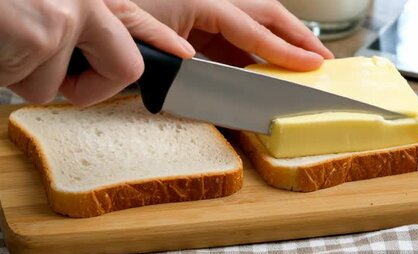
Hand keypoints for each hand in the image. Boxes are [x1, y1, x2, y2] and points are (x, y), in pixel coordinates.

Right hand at [0, 0, 193, 104]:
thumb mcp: (30, 11)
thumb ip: (65, 32)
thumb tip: (74, 62)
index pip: (135, 21)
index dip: (160, 39)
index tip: (185, 54)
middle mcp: (84, 2)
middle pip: (125, 68)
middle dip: (89, 89)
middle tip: (48, 72)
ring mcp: (68, 17)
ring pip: (58, 87)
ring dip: (19, 76)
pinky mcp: (45, 36)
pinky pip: (31, 88)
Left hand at [132, 0, 333, 69]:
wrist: (94, 8)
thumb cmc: (116, 19)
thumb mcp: (149, 39)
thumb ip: (186, 62)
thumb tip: (220, 81)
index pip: (254, 27)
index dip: (285, 49)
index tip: (312, 64)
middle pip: (264, 14)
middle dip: (296, 37)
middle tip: (323, 58)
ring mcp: (204, 8)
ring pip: (252, 24)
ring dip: (278, 44)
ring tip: (303, 63)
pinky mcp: (196, 20)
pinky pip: (232, 35)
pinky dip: (251, 52)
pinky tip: (263, 67)